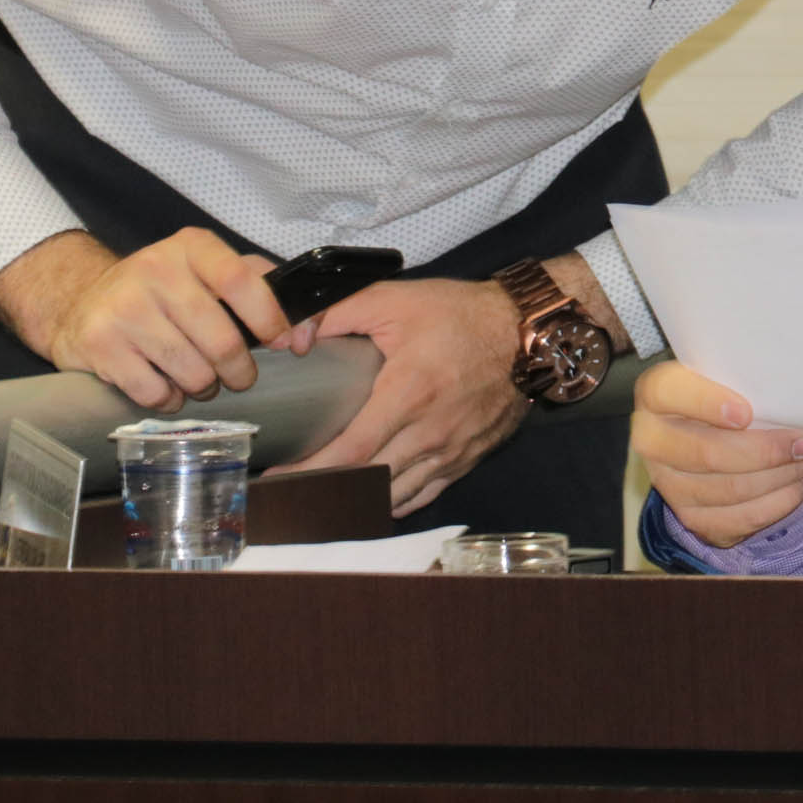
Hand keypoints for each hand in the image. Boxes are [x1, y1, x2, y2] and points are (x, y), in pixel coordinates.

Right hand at [0, 227, 314, 411]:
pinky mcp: (100, 344)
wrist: (81, 302)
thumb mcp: (210, 272)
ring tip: (200, 379)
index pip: (241, 281)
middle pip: (221, 341)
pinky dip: (170, 400)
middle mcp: (155, 270)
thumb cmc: (165, 292)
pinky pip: (155, 392)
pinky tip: (166, 385)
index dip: (269, 318)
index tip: (280, 342)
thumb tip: (304, 335)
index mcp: (191, 247)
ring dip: (204, 387)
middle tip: (238, 376)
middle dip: (239, 371)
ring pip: (192, 372)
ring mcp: (124, 308)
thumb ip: (264, 291)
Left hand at [277, 278, 525, 514]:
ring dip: (354, 503)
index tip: (275, 479)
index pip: (350, 451)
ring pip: (393, 496)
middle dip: (321, 493)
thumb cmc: (461, 315)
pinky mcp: (467, 459)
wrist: (527, 333)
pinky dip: (391, 503)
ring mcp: (452, 451)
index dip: (308, 472)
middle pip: (367, 482)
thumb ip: (336, 313)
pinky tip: (368, 500)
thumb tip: (290, 340)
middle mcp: (430, 433)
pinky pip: (423, 496)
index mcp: (408, 393)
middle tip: (285, 493)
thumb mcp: (395, 299)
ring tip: (319, 500)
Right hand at [630, 360, 802, 548]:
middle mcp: (652, 441)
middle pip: (707, 454)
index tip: (746, 413)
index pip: (668, 393)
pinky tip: (798, 485)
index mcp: (656, 394)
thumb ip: (743, 381)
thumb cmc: (724, 397)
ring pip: (729, 490)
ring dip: (780, 478)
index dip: (706, 404)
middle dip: (765, 452)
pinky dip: (777, 503)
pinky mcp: (691, 517)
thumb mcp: (726, 378)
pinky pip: (739, 519)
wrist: (706, 435)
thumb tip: (789, 401)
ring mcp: (668, 484)